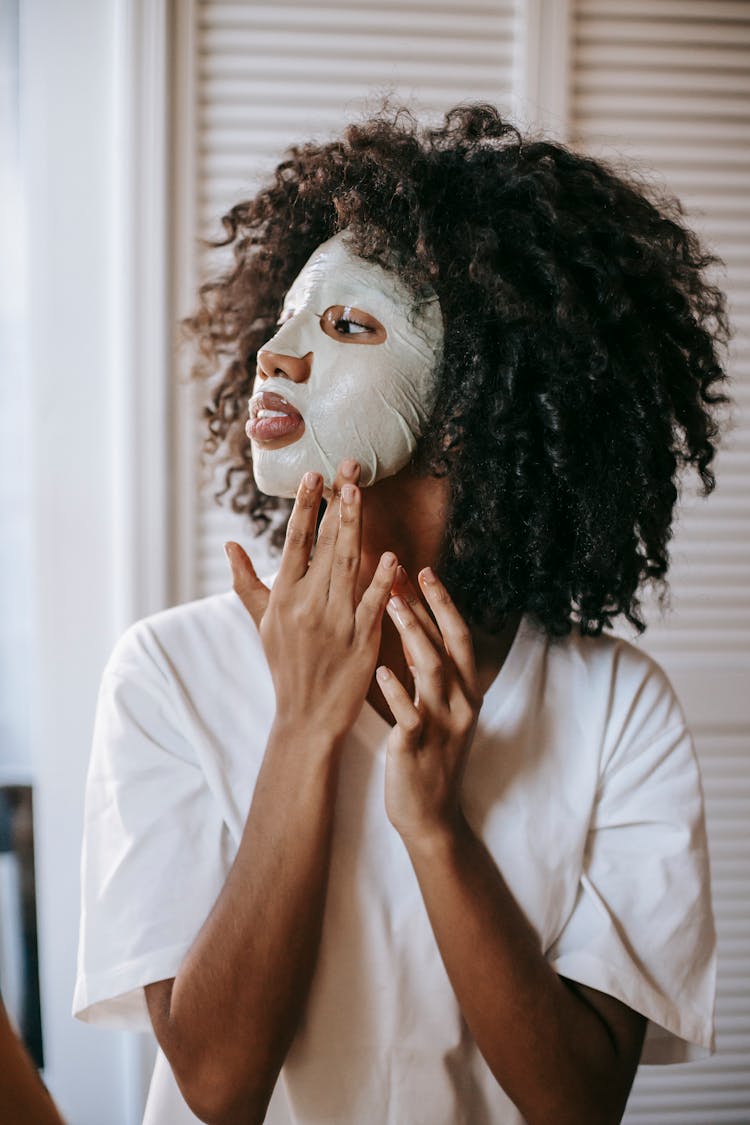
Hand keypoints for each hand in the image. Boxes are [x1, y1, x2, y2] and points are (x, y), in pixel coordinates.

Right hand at [225, 460, 396, 746]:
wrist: (306, 717)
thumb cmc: (285, 666)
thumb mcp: (261, 623)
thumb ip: (247, 582)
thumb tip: (230, 545)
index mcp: (283, 598)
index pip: (296, 543)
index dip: (306, 508)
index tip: (314, 476)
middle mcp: (307, 605)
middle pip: (325, 546)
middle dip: (337, 504)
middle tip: (348, 467)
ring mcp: (335, 623)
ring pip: (348, 566)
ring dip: (355, 527)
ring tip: (361, 492)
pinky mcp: (361, 642)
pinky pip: (372, 605)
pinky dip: (380, 580)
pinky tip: (390, 555)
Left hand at [377, 567, 481, 845]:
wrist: (429, 816)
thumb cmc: (426, 757)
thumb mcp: (436, 709)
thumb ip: (429, 672)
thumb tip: (414, 629)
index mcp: (465, 692)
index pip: (458, 636)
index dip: (443, 603)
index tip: (424, 572)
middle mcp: (460, 703)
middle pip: (451, 643)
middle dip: (430, 606)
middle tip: (405, 574)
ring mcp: (442, 725)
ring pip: (432, 669)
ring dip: (412, 633)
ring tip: (389, 605)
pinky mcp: (417, 746)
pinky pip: (409, 713)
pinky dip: (396, 691)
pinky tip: (380, 671)